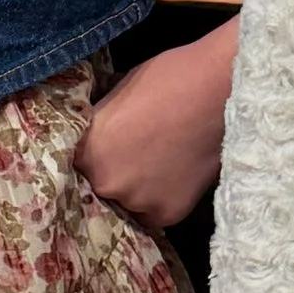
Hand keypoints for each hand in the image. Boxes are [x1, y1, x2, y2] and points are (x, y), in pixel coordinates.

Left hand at [78, 23, 237, 228]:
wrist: (216, 90)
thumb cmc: (167, 79)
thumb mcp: (117, 96)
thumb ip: (102, 127)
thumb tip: (99, 137)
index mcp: (87, 151)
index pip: (77, 166)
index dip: (92, 159)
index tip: (105, 154)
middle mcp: (105, 183)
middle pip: (102, 187)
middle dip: (116, 174)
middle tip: (138, 156)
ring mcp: (137, 201)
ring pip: (130, 202)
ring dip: (140, 190)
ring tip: (162, 164)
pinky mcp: (167, 213)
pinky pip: (156, 212)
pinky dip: (164, 199)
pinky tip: (177, 175)